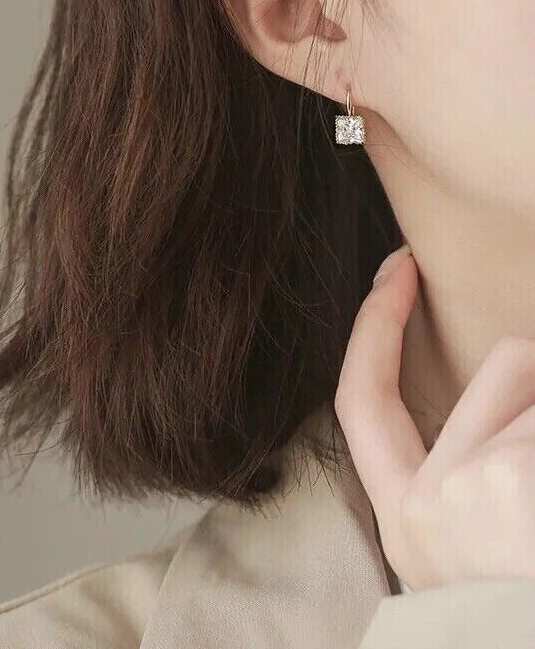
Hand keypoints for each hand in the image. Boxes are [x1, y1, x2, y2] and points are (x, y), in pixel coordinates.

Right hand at [335, 245, 534, 590]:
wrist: (517, 643)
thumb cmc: (513, 599)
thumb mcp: (460, 535)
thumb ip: (457, 455)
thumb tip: (505, 360)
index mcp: (405, 515)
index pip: (362, 398)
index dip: (375, 325)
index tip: (397, 267)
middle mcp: (427, 505)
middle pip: (504, 366)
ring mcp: (476, 493)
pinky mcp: (513, 484)